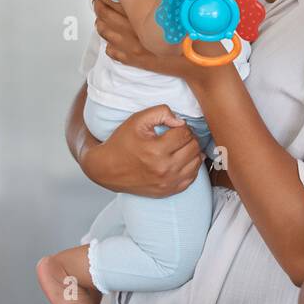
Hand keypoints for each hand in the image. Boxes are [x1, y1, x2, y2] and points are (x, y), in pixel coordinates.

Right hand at [80, 104, 204, 197]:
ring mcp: (167, 183)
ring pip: (196, 162)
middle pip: (193, 147)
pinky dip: (190, 166)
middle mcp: (164, 169)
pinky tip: (181, 160)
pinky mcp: (168, 191)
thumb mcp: (137, 120)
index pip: (185, 133)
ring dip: (191, 151)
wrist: (106, 169)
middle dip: (188, 137)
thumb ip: (161, 112)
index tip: (172, 127)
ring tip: (179, 147)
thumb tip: (181, 121)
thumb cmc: (122, 142)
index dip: (181, 126)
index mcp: (156, 150)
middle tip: (177, 136)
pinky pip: (192, 177)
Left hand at [92, 0, 201, 81]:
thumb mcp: (175, 13)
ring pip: (105, 33)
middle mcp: (133, 34)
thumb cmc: (187, 36)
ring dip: (101, 24)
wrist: (193, 62)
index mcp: (141, 19)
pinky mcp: (133, 61)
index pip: (114, 2)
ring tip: (101, 19)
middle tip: (96, 1)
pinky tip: (112, 41)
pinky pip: (112, 51)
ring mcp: (131, 48)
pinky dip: (110, 45)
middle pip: (105, 16)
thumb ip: (158, 3)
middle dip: (98, 6)